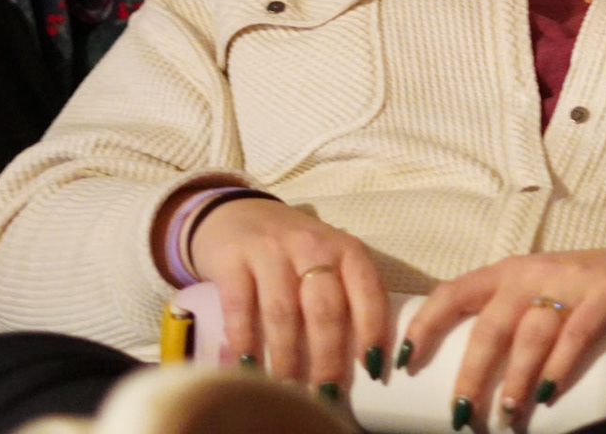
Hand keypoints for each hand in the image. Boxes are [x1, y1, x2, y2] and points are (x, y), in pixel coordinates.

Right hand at [187, 197, 388, 391]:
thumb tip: (366, 359)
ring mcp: (270, 251)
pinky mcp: (232, 260)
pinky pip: (240, 308)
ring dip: (286, 357)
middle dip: (328, 357)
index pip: (368, 290)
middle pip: (325, 308)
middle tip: (325, 392)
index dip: (373, 330)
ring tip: (287, 387)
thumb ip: (346, 296)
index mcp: (346, 249)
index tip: (372, 367)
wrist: (236, 214)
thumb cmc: (293, 250)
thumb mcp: (329, 260)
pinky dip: (244, 342)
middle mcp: (312, 246)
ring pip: (283, 313)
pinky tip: (247, 366)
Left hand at [399, 242, 605, 427]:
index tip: (400, 364)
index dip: (424, 326)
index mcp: (509, 273)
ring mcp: (574, 281)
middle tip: (462, 416)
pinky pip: (579, 331)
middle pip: (491, 324)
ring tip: (508, 414)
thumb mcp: (539, 297)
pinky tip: (546, 392)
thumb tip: (463, 385)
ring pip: (532, 331)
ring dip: (515, 378)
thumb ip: (508, 323)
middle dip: (472, 374)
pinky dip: (560, 363)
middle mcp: (535, 272)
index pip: (454, 292)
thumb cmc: (585, 295)